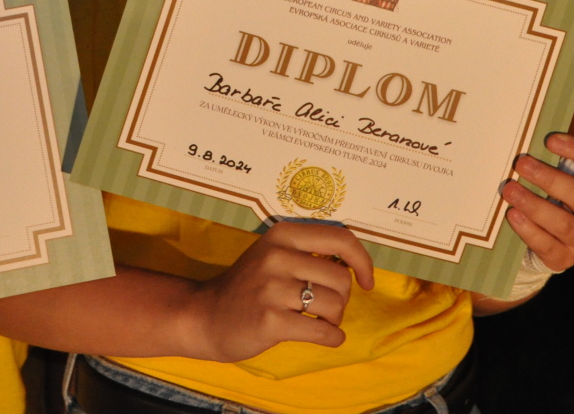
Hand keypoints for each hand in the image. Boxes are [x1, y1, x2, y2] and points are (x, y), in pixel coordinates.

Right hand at [186, 220, 374, 361]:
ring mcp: (272, 288)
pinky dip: (331, 338)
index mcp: (283, 234)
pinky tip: (325, 336)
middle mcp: (277, 256)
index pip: (341, 238)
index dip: (363, 261)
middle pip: (342, 279)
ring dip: (334, 320)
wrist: (206, 315)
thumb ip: (309, 251)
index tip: (366, 281)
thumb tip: (356, 263)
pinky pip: (322, 331)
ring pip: (334, 306)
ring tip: (317, 321)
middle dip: (342, 299)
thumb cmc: (250, 286)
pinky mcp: (270, 320)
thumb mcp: (273, 254)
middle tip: (324, 307)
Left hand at [501, 132, 573, 272]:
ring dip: (535, 206)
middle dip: (550, 179)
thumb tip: (519, 136)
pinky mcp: (565, 257)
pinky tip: (513, 216)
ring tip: (510, 191)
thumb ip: (543, 159)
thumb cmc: (547, 195)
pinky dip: (529, 231)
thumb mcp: (550, 176)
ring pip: (565, 224)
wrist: (544, 239)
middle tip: (521, 163)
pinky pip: (549, 246)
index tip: (550, 139)